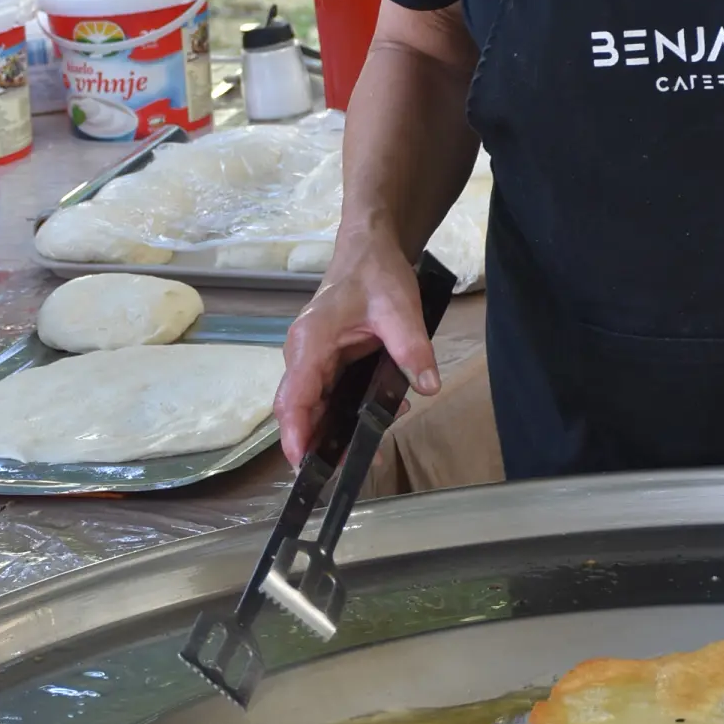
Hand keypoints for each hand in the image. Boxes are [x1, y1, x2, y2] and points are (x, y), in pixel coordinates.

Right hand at [274, 233, 439, 466]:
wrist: (369, 249)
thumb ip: (412, 348)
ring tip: (363, 457)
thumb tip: (428, 386)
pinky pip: (328, 396)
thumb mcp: (400, 308)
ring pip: (312, 406)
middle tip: (341, 474)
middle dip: (314, 443)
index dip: (295, 433)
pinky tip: (373, 425)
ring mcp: (312, 359)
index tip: (302, 465)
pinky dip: (343, 414)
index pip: (295, 395)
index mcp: (311, 341)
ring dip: (331, 432)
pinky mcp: (326, 362)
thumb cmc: (375, 273)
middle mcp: (303, 353)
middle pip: (298, 409)